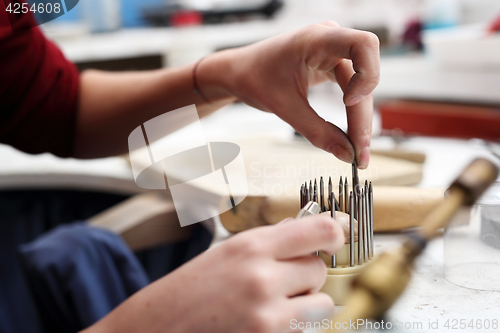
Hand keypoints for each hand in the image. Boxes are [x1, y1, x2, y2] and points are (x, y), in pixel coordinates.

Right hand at [84, 215, 343, 332]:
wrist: (152, 332)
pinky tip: (265, 323)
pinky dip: (294, 327)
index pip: (319, 230)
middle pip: (320, 269)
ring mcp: (267, 316)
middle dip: (307, 275)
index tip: (336, 235)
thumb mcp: (225, 254)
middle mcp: (262, 277)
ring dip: (305, 304)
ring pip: (321, 305)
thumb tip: (305, 231)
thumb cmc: (186, 292)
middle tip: (284, 279)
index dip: (334, 231)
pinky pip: (304, 331)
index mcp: (250, 246)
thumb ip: (268, 243)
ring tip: (275, 305)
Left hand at [199, 22, 379, 168]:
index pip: (363, 45)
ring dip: (361, 118)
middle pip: (364, 75)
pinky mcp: (332, 64)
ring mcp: (333, 51)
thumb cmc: (254, 78)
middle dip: (363, 115)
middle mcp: (330, 40)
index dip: (367, 74)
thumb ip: (316, 131)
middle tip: (360, 152)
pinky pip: (352, 88)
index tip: (349, 103)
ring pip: (361, 86)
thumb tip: (346, 155)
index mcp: (315, 39)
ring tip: (357, 151)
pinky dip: (353, 113)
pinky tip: (351, 135)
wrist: (239, 72)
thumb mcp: (283, 107)